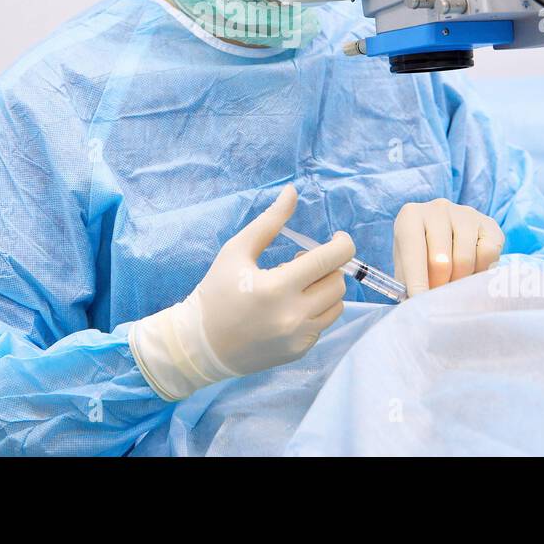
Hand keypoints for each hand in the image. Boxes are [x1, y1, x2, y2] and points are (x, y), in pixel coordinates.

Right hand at [129, 185, 354, 400]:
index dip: (342, 244)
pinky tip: (289, 307)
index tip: (336, 238)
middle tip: (301, 263)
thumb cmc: (216, 292)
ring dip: (324, 289)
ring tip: (297, 286)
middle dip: (327, 267)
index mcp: (278, 287)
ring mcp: (299, 337)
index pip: (331, 260)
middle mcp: (294, 315)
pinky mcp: (300, 351)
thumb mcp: (237, 251)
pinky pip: (323, 323)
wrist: (201, 345)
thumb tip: (292, 191)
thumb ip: (269, 221)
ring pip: (337, 304)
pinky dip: (314, 310)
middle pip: (337, 282)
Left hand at [393, 198, 503, 297]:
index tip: (420, 302)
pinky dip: (480, 271)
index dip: (416, 281)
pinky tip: (471, 271)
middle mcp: (438, 208)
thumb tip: (414, 306)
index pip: (412, 251)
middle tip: (438, 297)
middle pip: (440, 261)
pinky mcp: (489, 223)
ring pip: (464, 260)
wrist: (446, 234)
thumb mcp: (406, 265)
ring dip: (459, 282)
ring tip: (453, 284)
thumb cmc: (421, 254)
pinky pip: (488, 255)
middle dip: (439, 286)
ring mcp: (465, 213)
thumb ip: (407, 283)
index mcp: (410, 216)